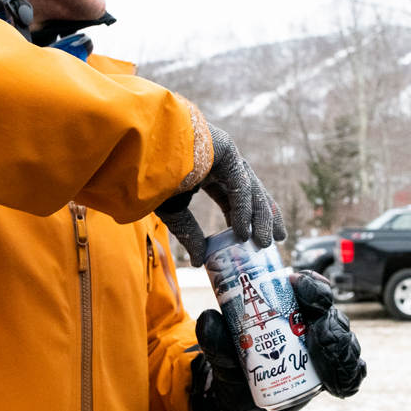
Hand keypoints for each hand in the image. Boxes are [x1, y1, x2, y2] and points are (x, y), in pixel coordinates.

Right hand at [156, 124, 286, 266]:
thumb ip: (189, 233)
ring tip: (265, 243)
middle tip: (274, 241)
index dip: (244, 218)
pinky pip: (239, 184)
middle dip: (263, 216)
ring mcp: (224, 152)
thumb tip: (198, 262)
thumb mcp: (172, 211)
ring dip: (260, 216)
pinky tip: (243, 232)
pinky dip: (242, 209)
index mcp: (206, 169)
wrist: (136, 153)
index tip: (251, 240)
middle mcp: (219, 160)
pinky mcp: (225, 147)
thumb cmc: (148, 179)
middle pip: (250, 191)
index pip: (234, 196)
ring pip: (250, 188)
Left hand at [190, 271, 366, 410]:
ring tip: (326, 361)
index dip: (311, 285)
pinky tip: (340, 384)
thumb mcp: (222, 355)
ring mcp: (324, 350)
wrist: (243, 405)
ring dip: (340, 347)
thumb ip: (216, 338)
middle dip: (329, 319)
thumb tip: (210, 316)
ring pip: (344, 338)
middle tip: (317, 332)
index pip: (310, 289)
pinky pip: (352, 370)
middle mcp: (313, 326)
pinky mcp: (331, 373)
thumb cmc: (236, 370)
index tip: (298, 285)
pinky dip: (351, 374)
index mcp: (291, 310)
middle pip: (332, 312)